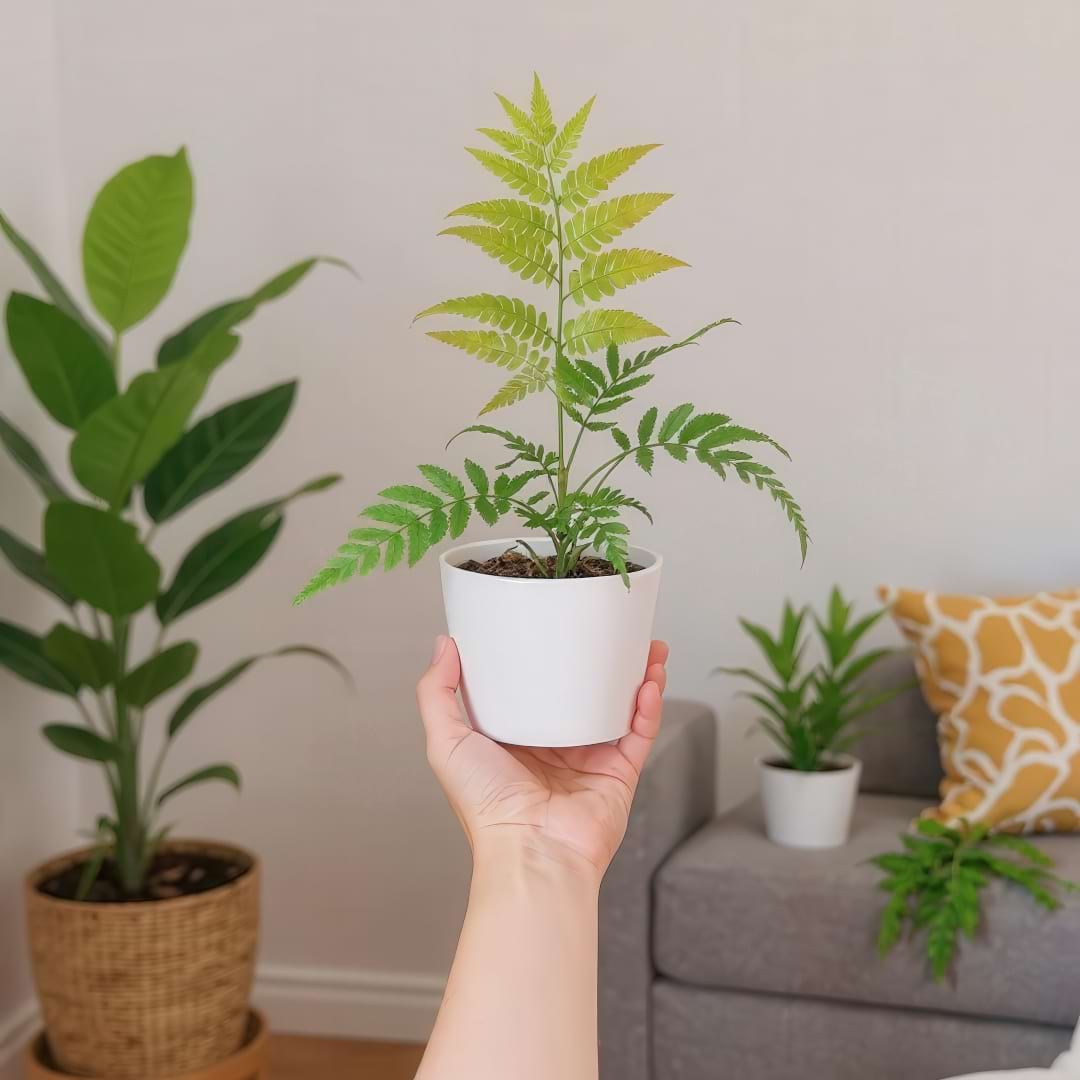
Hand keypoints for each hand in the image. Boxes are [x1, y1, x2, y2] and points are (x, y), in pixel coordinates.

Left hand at [417, 635, 668, 877]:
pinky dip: (649, 705)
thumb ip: (437, 693)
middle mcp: (554, 746)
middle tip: (613, 627)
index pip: (533, 685)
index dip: (546, 653)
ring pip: (619, 705)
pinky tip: (652, 679)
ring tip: (648, 645)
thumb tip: (444, 644)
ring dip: (636, 674)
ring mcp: (590, 759)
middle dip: (601, 658)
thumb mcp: (447, 742)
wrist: (531, 853)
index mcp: (515, 738)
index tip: (555, 621)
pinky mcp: (619, 773)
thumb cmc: (487, 808)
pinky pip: (640, 732)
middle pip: (584, 690)